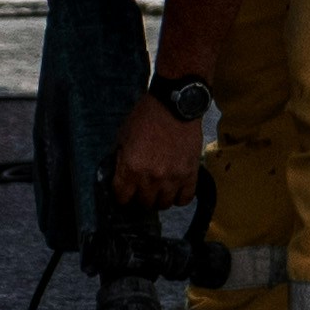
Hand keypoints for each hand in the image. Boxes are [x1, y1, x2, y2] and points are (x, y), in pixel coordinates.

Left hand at [108, 91, 205, 210]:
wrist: (175, 105)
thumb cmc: (146, 117)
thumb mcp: (123, 136)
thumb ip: (121, 159)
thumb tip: (119, 176)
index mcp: (130, 168)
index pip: (122, 198)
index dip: (122, 196)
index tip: (125, 192)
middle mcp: (151, 178)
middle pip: (144, 204)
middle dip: (140, 198)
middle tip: (142, 189)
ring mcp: (172, 178)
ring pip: (163, 204)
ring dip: (160, 198)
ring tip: (160, 189)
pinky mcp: (190, 174)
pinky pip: (185, 198)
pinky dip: (179, 197)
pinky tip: (176, 189)